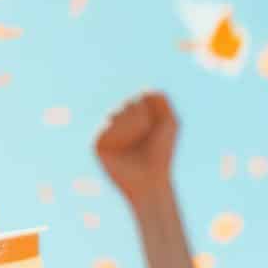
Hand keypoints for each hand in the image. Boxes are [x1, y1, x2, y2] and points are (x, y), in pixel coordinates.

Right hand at [94, 92, 179, 207]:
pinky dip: (117, 132)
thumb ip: (160, 99)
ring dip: (131, 124)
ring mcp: (108, 133)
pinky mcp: (98, 144)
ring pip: (115, 112)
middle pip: (127, 103)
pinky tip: (126, 144)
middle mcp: (120, 122)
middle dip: (140, 116)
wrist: (151, 179)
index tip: (155, 126)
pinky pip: (104, 127)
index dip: (149, 109)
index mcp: (134, 116)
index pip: (138, 97)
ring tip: (138, 139)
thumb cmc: (162, 153)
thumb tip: (143, 88)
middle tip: (147, 133)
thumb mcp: (169, 122)